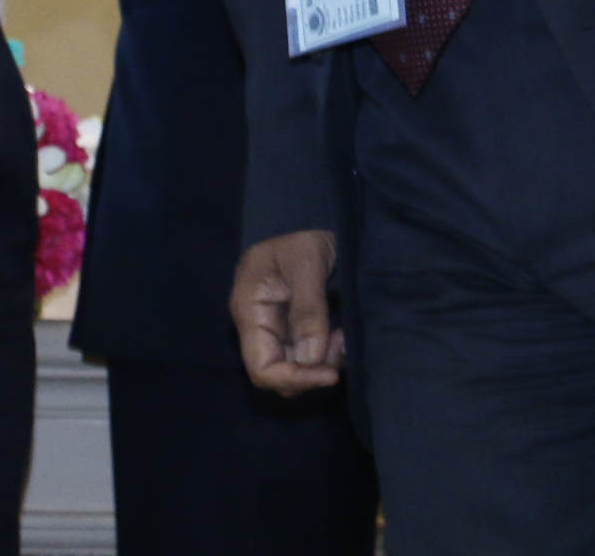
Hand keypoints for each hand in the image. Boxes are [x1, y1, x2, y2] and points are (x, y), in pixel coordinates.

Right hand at [231, 230, 344, 391]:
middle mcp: (259, 326)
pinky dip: (326, 352)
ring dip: (322, 362)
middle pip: (279, 373)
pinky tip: (340, 334)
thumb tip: (309, 358)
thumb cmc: (301, 232)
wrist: (310, 214)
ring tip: (343, 336)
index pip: (262, 368)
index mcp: (250, 311)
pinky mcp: (294, 326)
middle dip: (312, 371)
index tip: (329, 374)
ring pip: (295, 367)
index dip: (294, 379)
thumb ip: (307, 309)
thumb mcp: (305, 263)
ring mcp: (276, 327)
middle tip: (341, 345)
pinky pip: (306, 353)